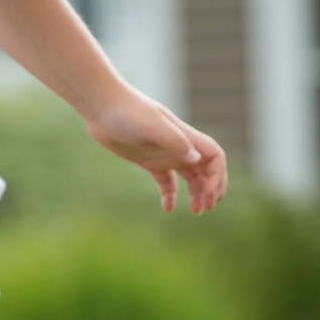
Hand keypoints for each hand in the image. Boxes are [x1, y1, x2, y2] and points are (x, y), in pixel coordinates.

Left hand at [84, 87, 227, 213]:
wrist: (102, 108)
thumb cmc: (127, 112)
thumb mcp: (152, 126)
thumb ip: (174, 141)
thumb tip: (196, 159)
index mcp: (185, 137)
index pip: (214, 157)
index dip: (217, 176)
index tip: (209, 193)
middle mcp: (178, 146)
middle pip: (206, 169)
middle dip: (212, 187)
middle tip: (208, 207)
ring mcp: (164, 154)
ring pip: (190, 177)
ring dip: (197, 194)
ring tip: (196, 211)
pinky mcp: (149, 161)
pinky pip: (166, 181)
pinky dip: (170, 195)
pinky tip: (167, 208)